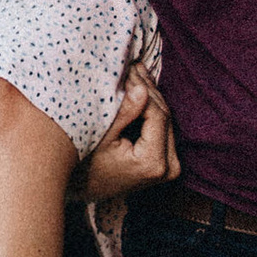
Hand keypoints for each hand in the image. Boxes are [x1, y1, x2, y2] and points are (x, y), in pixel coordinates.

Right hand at [75, 66, 178, 201]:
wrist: (85, 192)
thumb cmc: (86, 167)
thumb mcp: (101, 138)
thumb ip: (123, 114)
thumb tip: (140, 87)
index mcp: (153, 163)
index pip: (156, 114)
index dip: (142, 89)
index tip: (128, 69)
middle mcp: (169, 167)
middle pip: (164, 115)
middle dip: (147, 88)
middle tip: (131, 65)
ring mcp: (171, 166)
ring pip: (165, 118)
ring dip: (150, 94)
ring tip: (134, 71)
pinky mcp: (168, 161)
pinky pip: (163, 127)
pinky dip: (150, 108)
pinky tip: (139, 87)